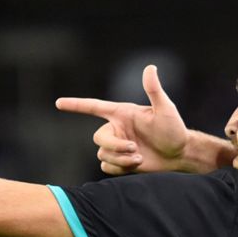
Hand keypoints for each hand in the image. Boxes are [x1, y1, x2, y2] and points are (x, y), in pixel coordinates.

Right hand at [56, 65, 188, 175]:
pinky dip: (119, 168)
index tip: (59, 103)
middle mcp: (116, 129)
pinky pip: (106, 167)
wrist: (178, 154)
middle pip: (98, 139)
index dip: (76, 105)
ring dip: (121, 159)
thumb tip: (150, 68)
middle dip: (115, 147)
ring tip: (139, 158)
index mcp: (121, 114)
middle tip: (135, 150)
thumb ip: (154, 90)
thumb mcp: (165, 109)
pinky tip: (134, 165)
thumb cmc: (174, 129)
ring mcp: (117, 146)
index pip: (93, 107)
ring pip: (102, 155)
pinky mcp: (119, 162)